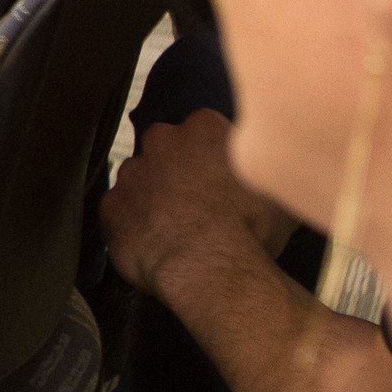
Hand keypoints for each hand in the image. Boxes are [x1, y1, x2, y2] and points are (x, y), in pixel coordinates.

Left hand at [102, 113, 292, 304]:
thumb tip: (276, 167)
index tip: (220, 178)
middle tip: (197, 202)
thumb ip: (270, 167)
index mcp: (205, 127)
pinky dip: (132, 225)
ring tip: (175, 228)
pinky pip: (119, 212)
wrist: (209, 263)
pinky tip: (153, 243)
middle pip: (167, 149)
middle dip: (178, 170)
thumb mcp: (281, 189)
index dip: (212, 157)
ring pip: (140, 179)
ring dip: (153, 197)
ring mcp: (132, 172)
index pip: (205, 130)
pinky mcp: (111, 205)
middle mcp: (162, 140)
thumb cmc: (251, 227)